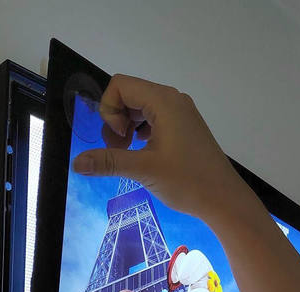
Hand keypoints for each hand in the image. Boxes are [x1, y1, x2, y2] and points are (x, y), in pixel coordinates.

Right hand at [73, 75, 236, 218]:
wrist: (223, 199)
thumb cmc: (187, 181)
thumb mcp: (144, 170)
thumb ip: (108, 162)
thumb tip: (76, 163)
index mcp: (163, 101)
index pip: (120, 85)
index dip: (109, 110)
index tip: (119, 139)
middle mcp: (172, 100)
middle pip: (129, 94)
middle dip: (116, 120)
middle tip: (119, 150)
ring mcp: (180, 113)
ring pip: (140, 108)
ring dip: (127, 127)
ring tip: (130, 154)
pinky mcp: (184, 127)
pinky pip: (154, 119)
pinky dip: (141, 132)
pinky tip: (144, 153)